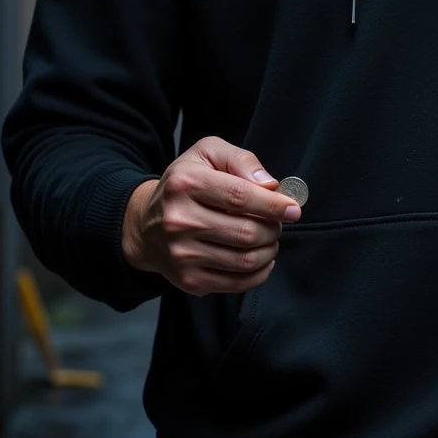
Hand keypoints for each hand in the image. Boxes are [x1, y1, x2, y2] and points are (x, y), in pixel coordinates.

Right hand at [121, 137, 300, 295]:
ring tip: (270, 238)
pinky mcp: (189, 280)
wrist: (145, 225)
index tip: (293, 208)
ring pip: (245, 260)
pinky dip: (260, 272)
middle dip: (274, 228)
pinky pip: (238, 283)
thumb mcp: (208, 154)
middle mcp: (179, 221)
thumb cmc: (185, 184)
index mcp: (185, 184)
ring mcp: (182, 254)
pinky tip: (262, 258)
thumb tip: (269, 184)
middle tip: (278, 223)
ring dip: (270, 250)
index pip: (240, 196)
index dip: (273, 204)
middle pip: (246, 232)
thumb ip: (241, 161)